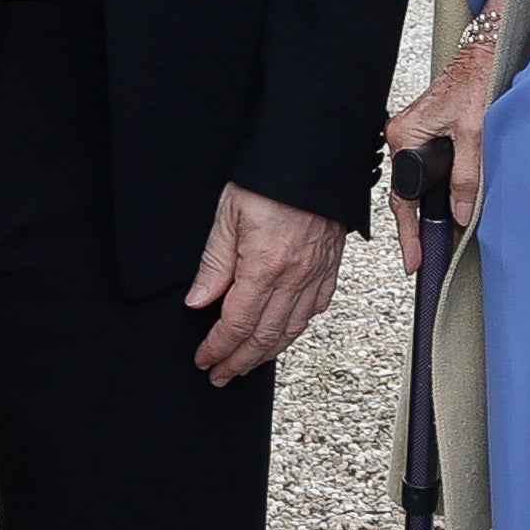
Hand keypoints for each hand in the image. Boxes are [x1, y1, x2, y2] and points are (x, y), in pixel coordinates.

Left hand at [184, 183, 344, 385]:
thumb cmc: (271, 177)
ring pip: (292, 330)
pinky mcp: (331, 266)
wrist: (315, 155)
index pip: (236, 324)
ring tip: (247, 363)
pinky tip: (284, 332)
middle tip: (221, 375)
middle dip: (239, 362)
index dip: (218, 348)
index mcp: (265, 266)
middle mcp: (295, 277)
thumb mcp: (228, 215)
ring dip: (267, 353)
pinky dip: (297, 329)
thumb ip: (214, 263)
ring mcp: (317, 274)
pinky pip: (316, 309)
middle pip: (265, 337)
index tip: (204, 359)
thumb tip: (199, 301)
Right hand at [383, 39, 492, 260]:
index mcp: (405, 136)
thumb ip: (467, 176)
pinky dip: (440, 188)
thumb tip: (458, 212)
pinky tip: (450, 203)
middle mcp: (405, 136)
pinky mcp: (431, 131)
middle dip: (418, 224)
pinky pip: (430, 168)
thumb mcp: (475, 133)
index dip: (409, 232)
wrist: (487, 52)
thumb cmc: (477, 80)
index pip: (402, 197)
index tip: (414, 259)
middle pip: (409, 193)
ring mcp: (416, 134)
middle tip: (426, 255)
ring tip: (438, 236)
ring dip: (431, 206)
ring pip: (422, 182)